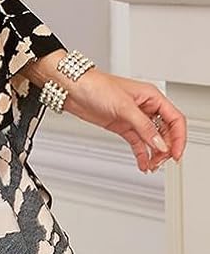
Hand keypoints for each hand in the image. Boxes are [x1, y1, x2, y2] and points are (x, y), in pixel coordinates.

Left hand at [56, 65, 185, 173]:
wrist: (73, 89)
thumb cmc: (97, 86)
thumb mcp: (124, 107)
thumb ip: (144, 126)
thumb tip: (159, 143)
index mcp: (152, 97)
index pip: (175, 119)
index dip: (179, 138)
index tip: (176, 154)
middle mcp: (146, 107)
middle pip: (166, 131)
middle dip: (166, 148)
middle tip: (161, 162)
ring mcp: (134, 118)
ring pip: (152, 139)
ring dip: (154, 154)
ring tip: (152, 166)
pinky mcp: (122, 126)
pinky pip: (137, 142)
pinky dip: (141, 154)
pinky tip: (143, 164)